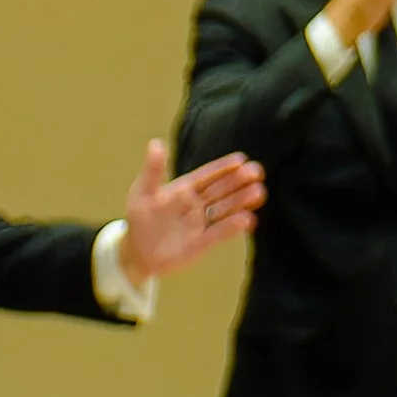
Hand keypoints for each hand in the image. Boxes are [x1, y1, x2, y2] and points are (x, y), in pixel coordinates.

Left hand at [115, 142, 266, 286]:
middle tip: (257, 172)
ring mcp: (201, 223)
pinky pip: (219, 233)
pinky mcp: (203, 242)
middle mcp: (197, 204)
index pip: (208, 176)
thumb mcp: (142, 193)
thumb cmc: (139, 220)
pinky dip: (233, 227)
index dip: (223, 168)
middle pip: (221, 190)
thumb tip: (156, 143)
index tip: (241, 160)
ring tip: (259, 193)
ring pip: (224, 209)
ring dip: (241, 201)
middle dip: (239, 181)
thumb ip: (152, 171)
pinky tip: (247, 220)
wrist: (138, 254)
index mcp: (184, 189)